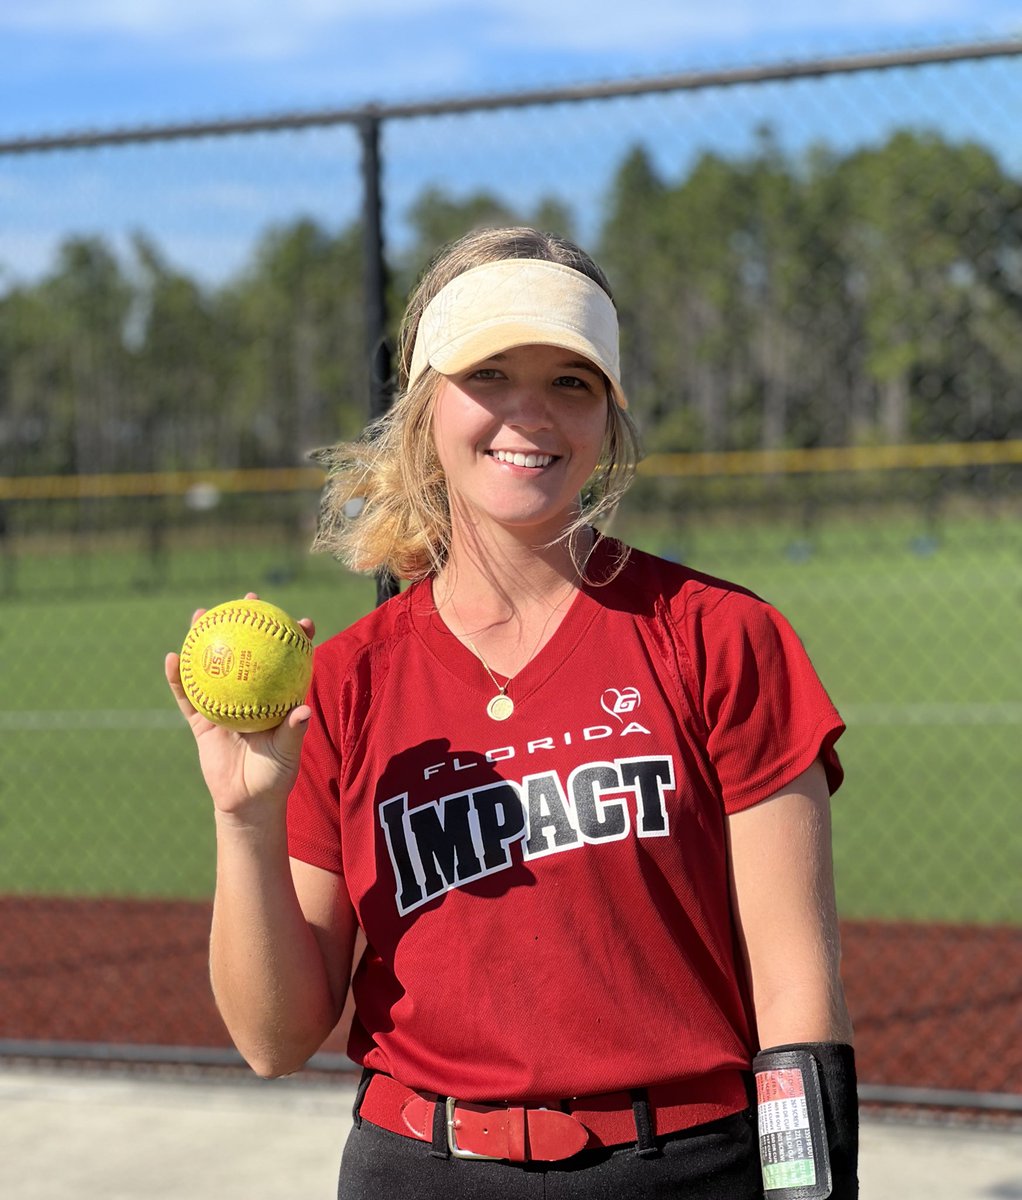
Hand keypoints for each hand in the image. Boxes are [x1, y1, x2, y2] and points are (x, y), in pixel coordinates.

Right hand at [166, 593, 315, 824]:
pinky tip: (172, 657)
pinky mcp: (201, 719)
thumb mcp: (286, 754)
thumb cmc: (274, 776)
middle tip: (247, 600)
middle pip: (249, 651)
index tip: (300, 621)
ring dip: (205, 638)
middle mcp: (250, 694)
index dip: (295, 639)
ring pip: (213, 665)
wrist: (245, 802)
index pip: (288, 662)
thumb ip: (292, 732)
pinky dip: (178, 677)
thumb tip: (302, 710)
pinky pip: (187, 694)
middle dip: (248, 622)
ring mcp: (224, 703)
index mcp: (276, 697)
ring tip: (200, 614)